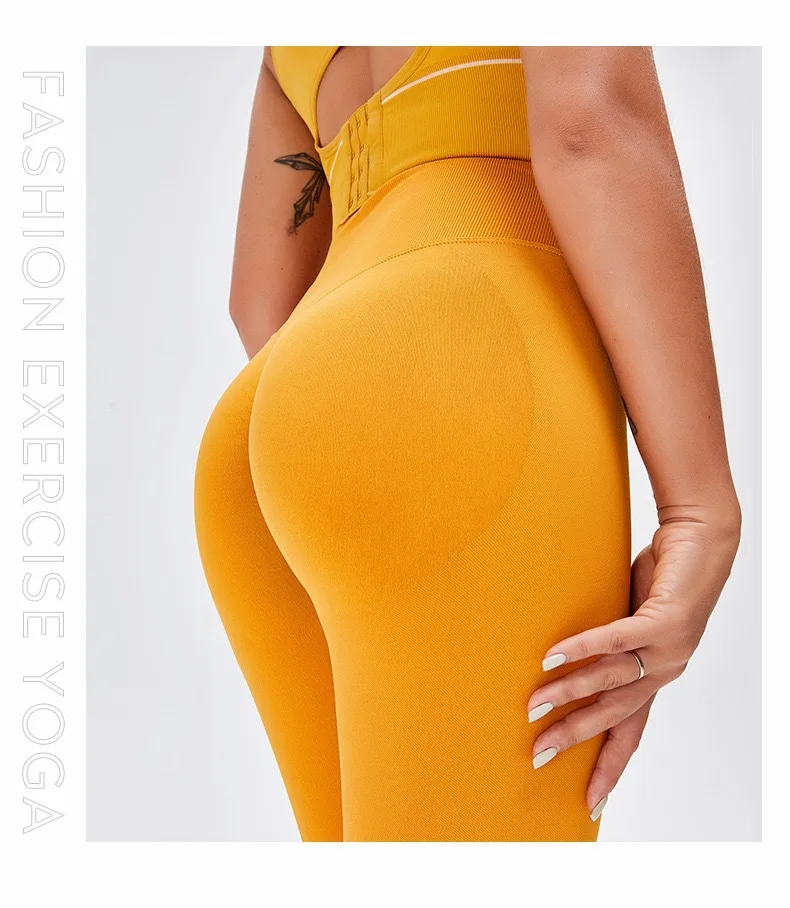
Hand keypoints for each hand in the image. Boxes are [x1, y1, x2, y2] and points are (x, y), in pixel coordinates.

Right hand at [527, 506, 740, 819]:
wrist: (703, 539)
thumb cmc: (664, 576)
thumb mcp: (631, 617)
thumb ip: (608, 640)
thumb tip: (559, 651)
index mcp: (655, 675)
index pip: (629, 733)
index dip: (608, 768)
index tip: (589, 803)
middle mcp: (664, 670)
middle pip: (614, 716)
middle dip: (574, 738)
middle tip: (538, 753)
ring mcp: (668, 649)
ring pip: (611, 680)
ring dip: (568, 693)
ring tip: (533, 703)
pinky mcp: (666, 622)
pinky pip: (617, 640)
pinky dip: (584, 649)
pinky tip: (554, 655)